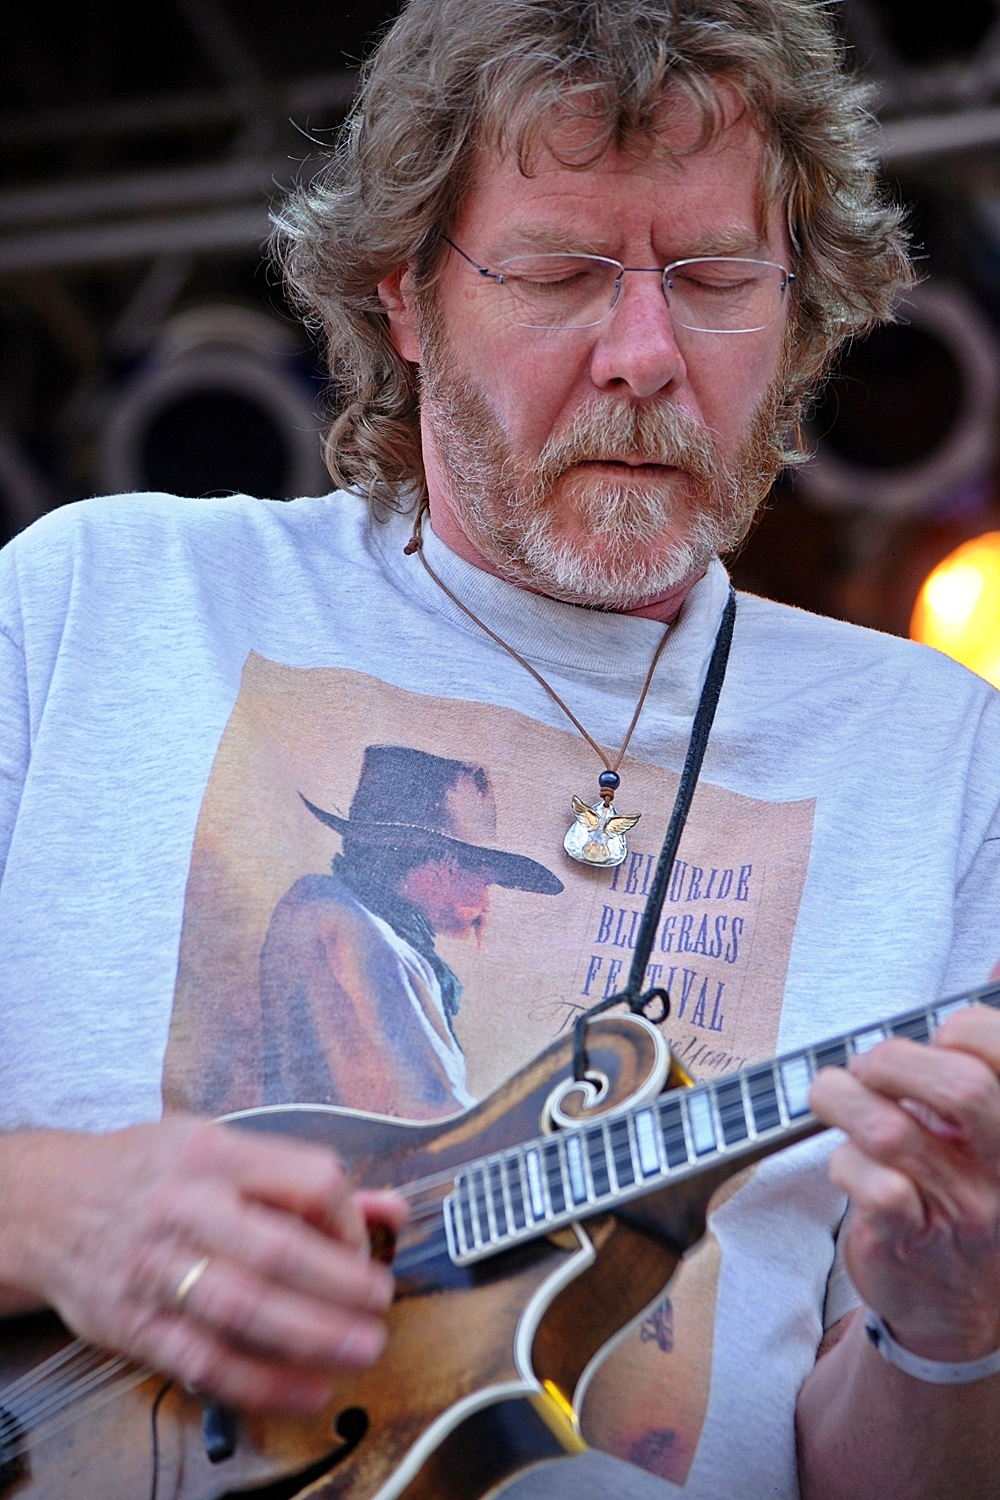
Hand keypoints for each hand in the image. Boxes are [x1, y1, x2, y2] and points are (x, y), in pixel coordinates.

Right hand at [0, 1117, 407, 1411]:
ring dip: (313, 1337)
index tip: (366, 1248)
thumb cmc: (149, 1173)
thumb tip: (390, 1208)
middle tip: (381, 1305)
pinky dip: (262, 1383)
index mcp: (216, 1154)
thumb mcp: (221, 1147)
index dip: (351, 1220)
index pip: (308, 1180)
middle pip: (279, 1251)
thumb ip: (302, 1180)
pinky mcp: (135, 1324)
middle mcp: (185, 1207)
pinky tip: (307, 1389)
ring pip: (245, 1309)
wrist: (49, 1205)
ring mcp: (156, 1269)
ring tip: (361, 1349)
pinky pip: (206, 1361)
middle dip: (342, 1286)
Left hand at [809, 1005, 999, 1362]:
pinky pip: (871, 1184)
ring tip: (833, 1097)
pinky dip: (843, 1162)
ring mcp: (965, 1210)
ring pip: (894, 1131)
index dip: (964, 1029)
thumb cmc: (961, 1187)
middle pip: (963, 1088)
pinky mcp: (913, 1241)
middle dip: (895, 1059)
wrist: (952, 1308)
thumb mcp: (986, 1125)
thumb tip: (998, 964)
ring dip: (844, 1099)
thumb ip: (984, 1058)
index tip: (935, 1039)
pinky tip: (847, 1163)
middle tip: (871, 1069)